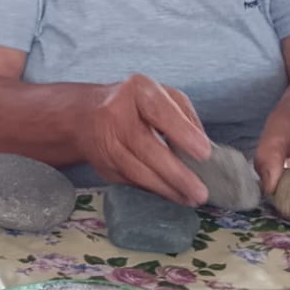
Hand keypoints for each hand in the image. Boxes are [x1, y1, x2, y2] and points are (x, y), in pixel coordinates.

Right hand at [73, 74, 211, 205]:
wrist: (86, 116)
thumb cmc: (134, 105)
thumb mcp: (163, 96)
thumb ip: (185, 116)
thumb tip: (203, 147)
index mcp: (136, 91)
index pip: (159, 111)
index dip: (182, 132)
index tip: (204, 152)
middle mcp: (115, 114)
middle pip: (145, 146)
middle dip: (175, 172)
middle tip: (200, 190)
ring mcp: (106, 142)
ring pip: (136, 171)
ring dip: (166, 188)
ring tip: (191, 198)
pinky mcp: (103, 166)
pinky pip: (132, 181)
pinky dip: (154, 190)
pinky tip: (172, 194)